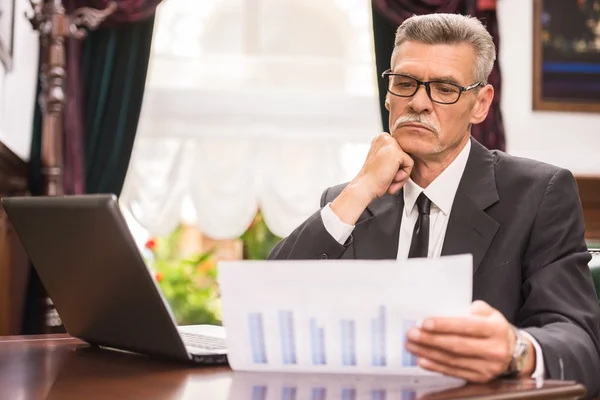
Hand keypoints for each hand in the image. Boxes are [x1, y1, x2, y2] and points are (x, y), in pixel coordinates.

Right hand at [330, 133, 412, 224]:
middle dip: (398, 171)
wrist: (364, 187)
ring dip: (400, 175)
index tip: (383, 172)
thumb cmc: (371, 179)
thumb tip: (403, 158)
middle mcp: (385, 138)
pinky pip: (409, 165)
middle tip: (386, 177)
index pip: (399, 152)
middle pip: (404, 156)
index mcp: (381, 138)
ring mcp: (391, 144)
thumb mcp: (382, 161)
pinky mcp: (397, 153)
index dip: (394, 167)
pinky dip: (403, 177)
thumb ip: (392, 156)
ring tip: (388, 179)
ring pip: (407, 161)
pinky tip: (390, 178)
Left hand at [405, 300, 534, 382]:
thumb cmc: (496, 329)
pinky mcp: (480, 378)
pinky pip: (454, 372)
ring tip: (411, 345)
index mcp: (496, 330)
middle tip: (411, 334)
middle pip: (456, 345)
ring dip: (428, 353)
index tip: (424, 323)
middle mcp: (493, 350)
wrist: (515, 353)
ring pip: (452, 360)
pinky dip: (436, 366)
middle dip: (430, 339)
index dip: (444, 325)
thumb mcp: (490, 313)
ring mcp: (487, 367)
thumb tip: (447, 309)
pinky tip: (422, 360)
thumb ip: (472, 308)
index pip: (466, 327)